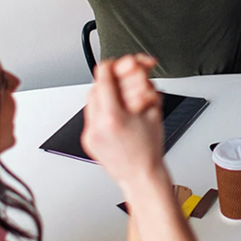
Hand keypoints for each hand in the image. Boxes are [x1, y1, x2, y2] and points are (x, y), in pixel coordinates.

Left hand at [82, 55, 164, 188]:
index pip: (104, 77)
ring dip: (107, 92)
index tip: (123, 63)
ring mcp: (89, 133)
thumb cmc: (149, 150)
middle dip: (113, 79)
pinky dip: (104, 108)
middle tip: (127, 78)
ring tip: (125, 98)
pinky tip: (118, 112)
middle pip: (96, 86)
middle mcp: (97, 125)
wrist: (141, 176)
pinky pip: (91, 115)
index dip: (115, 65)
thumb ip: (143, 86)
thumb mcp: (153, 111)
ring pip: (92, 99)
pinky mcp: (87, 139)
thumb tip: (137, 69)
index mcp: (113, 116)